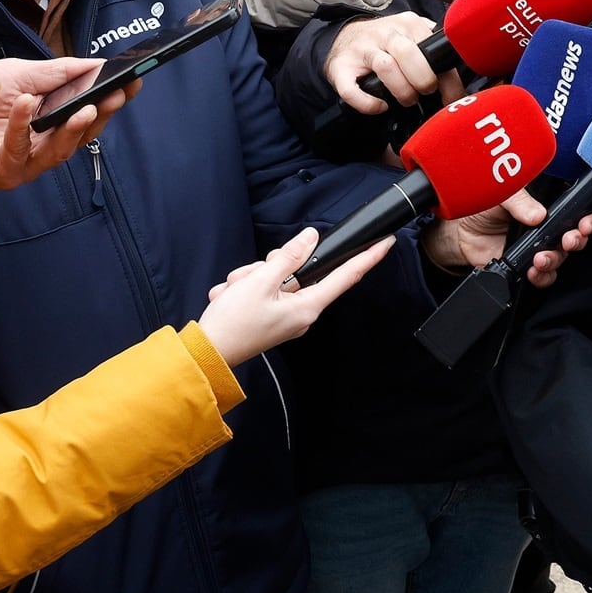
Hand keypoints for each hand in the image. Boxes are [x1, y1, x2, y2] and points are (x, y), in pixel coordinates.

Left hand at [0, 56, 139, 189]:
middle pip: (82, 138)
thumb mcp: (20, 74)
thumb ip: (58, 72)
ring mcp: (22, 164)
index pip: (92, 115)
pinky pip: (17, 152)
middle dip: (102, 117)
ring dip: (73, 130)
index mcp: (52, 125)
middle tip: (117, 96)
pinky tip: (27, 105)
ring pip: (58, 153)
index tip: (134, 82)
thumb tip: (97, 63)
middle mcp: (42, 149)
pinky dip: (23, 127)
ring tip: (87, 107)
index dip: (114, 101)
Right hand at [200, 227, 395, 365]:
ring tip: (236, 291)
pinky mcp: (271, 316)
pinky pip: (264, 288)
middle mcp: (302, 313)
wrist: (205, 354)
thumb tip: (311, 238)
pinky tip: (231, 297)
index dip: (367, 258)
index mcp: (308, 307)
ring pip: (277, 276)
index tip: (386, 242)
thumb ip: (288, 257)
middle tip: (252, 277)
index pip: (346, 276)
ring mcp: (286, 315)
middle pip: (300, 270)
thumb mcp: (260, 281)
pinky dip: (246, 287)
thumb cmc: (232, 323)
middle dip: (273, 265)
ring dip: (253, 277)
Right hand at [323, 13, 460, 113]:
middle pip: (409, 53)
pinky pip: (351, 89)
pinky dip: (368, 103)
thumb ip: (433, 47)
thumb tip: (460, 78)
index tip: (452, 97)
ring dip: (402, 90)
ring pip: (386, 67)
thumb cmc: (387, 43)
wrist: (347, 38)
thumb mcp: (412, 36)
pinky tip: (380, 107)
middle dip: (423, 80)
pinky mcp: (340, 68)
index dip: (447, 78)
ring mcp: (362, 49)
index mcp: (408, 24)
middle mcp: (385, 33)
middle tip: (426, 92)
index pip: (432, 49)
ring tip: (407, 100)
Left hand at [420, 186, 591, 284]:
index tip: (585, 223)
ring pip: (561, 258)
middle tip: (568, 240)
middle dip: (577, 240)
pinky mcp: (526, 267)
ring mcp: (538, 248)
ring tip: (541, 258)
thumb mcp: (501, 191)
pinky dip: (542, 277)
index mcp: (547, 204)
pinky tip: (532, 271)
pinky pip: (544, 276)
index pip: (577, 210)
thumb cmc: (482, 204)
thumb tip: (538, 214)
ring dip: (556, 259)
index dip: (588, 218)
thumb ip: (519, 200)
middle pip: (576, 237)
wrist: (459, 231)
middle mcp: (547, 227)